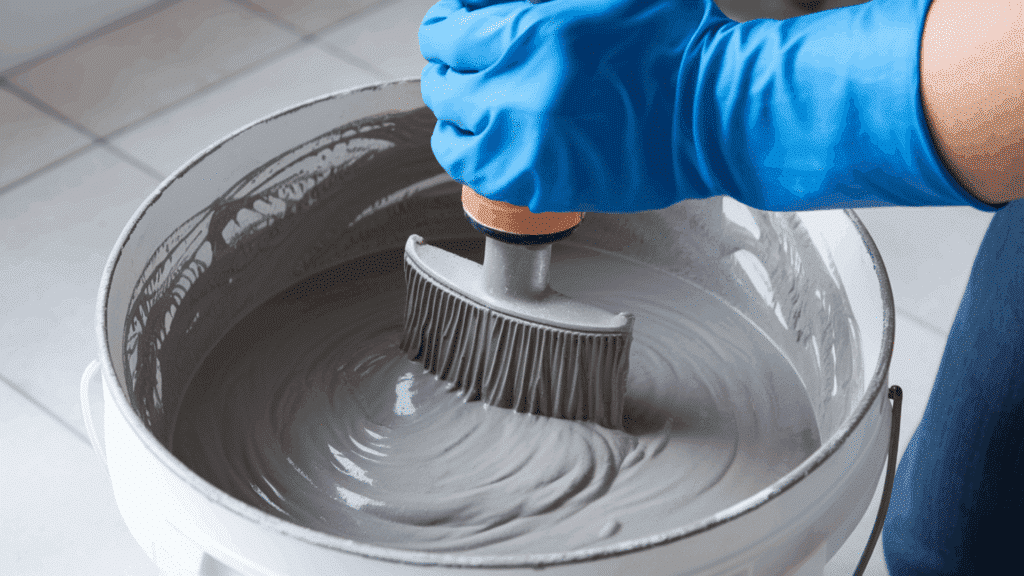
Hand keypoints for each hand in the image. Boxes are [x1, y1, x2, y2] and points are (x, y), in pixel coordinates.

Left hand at [420, 0, 997, 213]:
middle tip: (466, 69)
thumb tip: (505, 9)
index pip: (447, 33)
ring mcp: (524, 148)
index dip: (450, 27)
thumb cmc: (680, 50)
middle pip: (442, 85)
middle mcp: (516, 95)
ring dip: (458, 118)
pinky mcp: (540, 186)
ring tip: (475, 112)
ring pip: (451, 136)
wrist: (716, 115)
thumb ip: (545, 0)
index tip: (458, 30)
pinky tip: (494, 146)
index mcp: (529, 38)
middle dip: (451, 70)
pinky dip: (478, 159)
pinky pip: (479, 177)